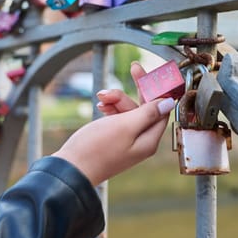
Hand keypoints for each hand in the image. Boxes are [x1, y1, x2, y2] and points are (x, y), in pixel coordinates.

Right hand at [52, 62, 174, 185]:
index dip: (155, 89)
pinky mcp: (113, 141)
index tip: (145, 72)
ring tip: (101, 97)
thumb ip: (148, 113)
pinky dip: (111, 110)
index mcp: (149, 140)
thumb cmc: (96, 148)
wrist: (69, 170)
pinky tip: (101, 105)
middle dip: (133, 91)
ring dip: (117, 100)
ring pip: (129, 112)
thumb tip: (169, 103)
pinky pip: (118, 120)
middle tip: (133, 68)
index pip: (161, 108)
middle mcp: (141, 142)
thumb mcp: (125, 126)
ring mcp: (127, 142)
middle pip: (145, 108)